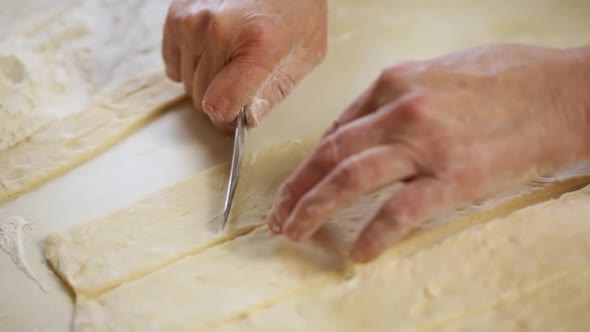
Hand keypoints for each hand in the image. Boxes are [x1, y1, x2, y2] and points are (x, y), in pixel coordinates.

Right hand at [162, 0, 326, 129]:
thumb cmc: (299, 8)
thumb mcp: (306, 54)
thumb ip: (275, 92)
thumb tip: (246, 120)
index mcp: (258, 45)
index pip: (220, 105)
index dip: (228, 120)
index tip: (238, 118)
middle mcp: (218, 31)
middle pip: (201, 97)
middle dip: (220, 100)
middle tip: (240, 85)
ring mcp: (193, 20)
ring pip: (187, 82)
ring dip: (206, 82)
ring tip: (231, 61)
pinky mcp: (177, 14)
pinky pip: (173, 63)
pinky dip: (190, 66)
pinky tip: (212, 52)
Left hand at [267, 44, 589, 262]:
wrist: (564, 92)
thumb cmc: (508, 77)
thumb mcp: (438, 71)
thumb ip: (396, 98)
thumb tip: (362, 129)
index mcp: (395, 81)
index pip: (337, 128)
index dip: (310, 161)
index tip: (299, 183)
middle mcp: (401, 110)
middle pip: (330, 154)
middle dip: (297, 188)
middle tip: (280, 214)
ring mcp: (425, 144)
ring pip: (349, 179)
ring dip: (313, 208)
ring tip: (295, 232)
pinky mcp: (454, 178)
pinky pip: (399, 211)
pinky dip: (372, 235)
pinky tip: (358, 253)